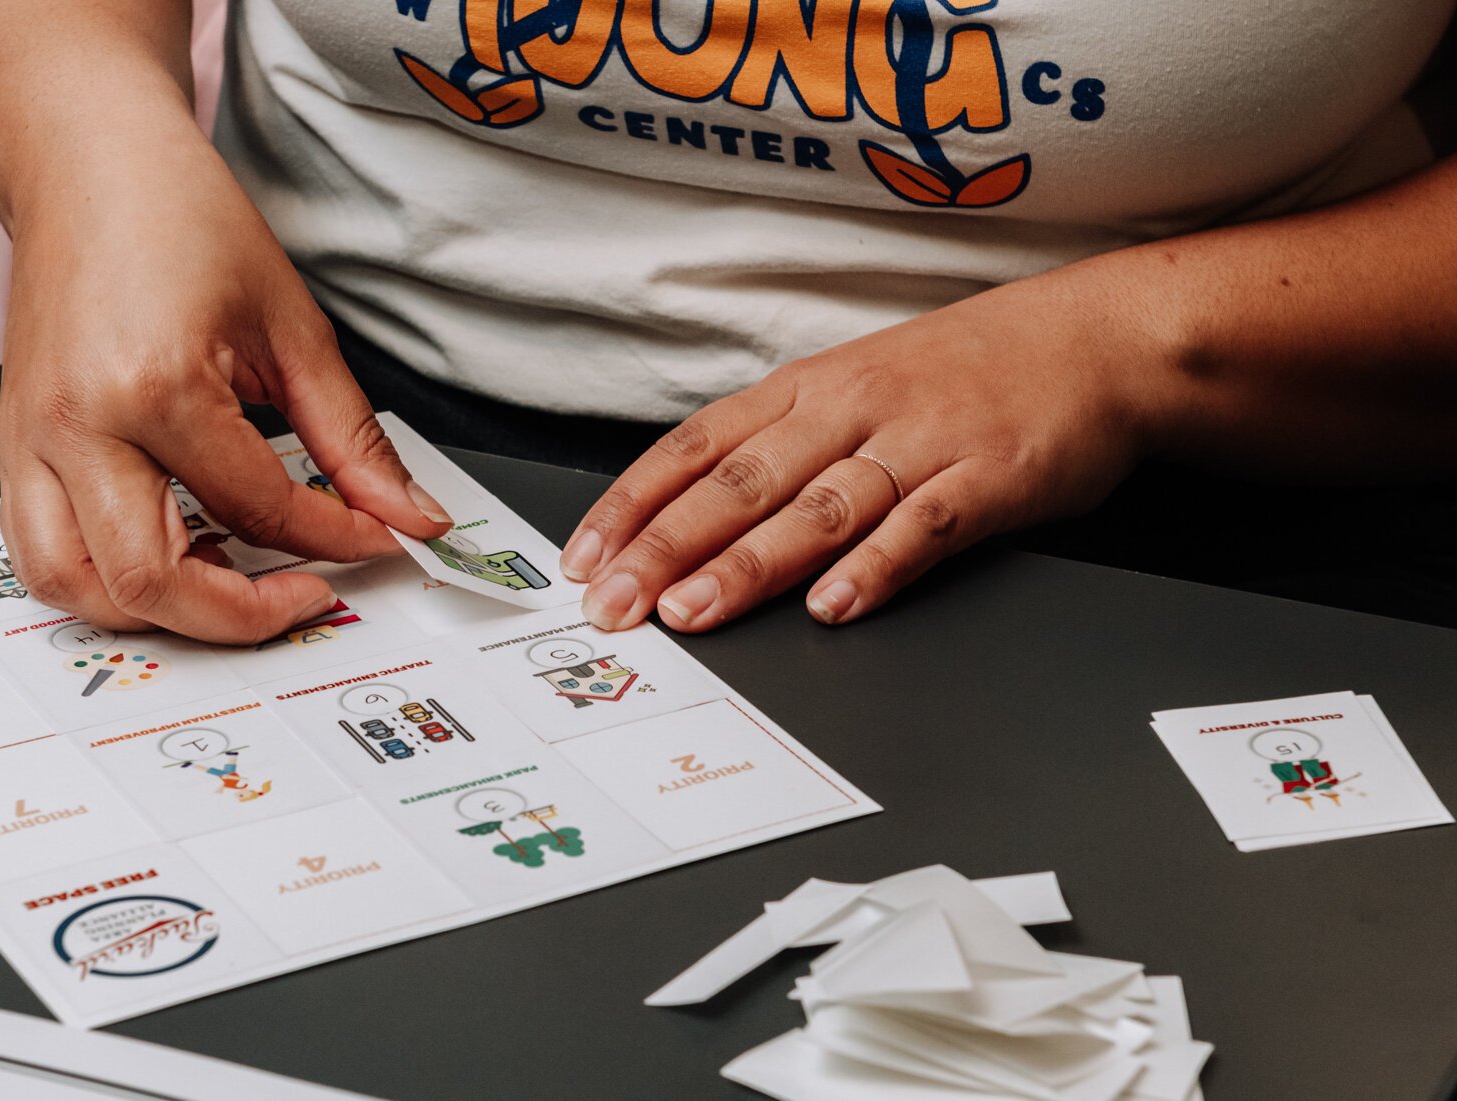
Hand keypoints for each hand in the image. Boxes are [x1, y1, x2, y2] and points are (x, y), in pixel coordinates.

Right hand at [0, 132, 450, 643]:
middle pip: (153, 582)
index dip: (336, 540)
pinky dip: (104, 583)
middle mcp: (77, 427)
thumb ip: (353, 440)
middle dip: (246, 614)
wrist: (87, 165)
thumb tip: (408, 514)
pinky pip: (39, 555)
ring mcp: (29, 443)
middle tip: (310, 595)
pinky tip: (173, 555)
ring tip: (234, 582)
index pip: (259, 510)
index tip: (379, 539)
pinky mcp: (12, 448)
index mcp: (155, 388)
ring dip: (162, 614)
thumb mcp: (293, 328)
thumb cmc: (179, 220)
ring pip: (77, 589)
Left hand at [561, 269, 1168, 630]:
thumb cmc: (964, 373)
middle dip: (667, 546)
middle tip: (613, 604)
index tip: (584, 557)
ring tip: (695, 611)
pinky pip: (924, 524)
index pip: (696, 445)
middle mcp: (852, 410)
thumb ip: (783, 444)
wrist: (1095, 340)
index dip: (634, 504)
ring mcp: (920, 440)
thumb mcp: (857, 385)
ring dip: (750, 563)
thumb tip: (692, 513)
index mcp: (808, 389)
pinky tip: (834, 605)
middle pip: (741, 482)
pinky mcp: (989, 476)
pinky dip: (877, 566)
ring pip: (818, 506)